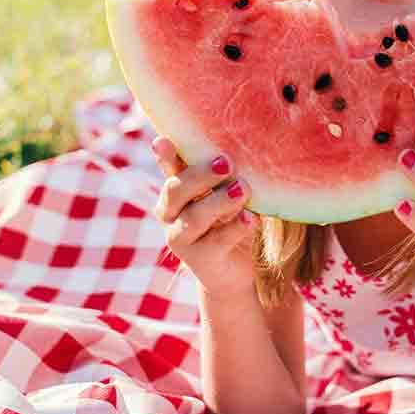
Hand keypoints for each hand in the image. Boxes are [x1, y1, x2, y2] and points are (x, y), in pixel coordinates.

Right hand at [151, 136, 260, 293]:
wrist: (234, 272)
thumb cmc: (229, 221)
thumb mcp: (226, 195)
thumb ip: (224, 176)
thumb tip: (239, 146)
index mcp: (176, 193)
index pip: (170, 169)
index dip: (165, 156)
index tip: (163, 141)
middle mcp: (171, 215)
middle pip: (177, 191)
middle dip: (200, 175)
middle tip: (227, 163)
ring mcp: (182, 240)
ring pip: (195, 217)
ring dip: (219, 201)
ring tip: (243, 189)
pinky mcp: (201, 261)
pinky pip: (217, 241)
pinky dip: (235, 228)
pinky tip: (251, 218)